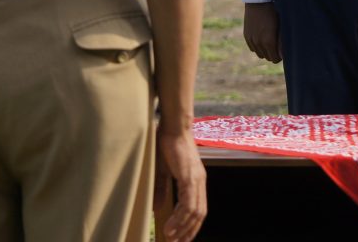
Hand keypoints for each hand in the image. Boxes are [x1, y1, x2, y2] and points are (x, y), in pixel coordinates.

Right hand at [154, 124, 206, 241]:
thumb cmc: (167, 146)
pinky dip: (179, 217)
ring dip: (182, 227)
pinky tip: (169, 226)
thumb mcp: (163, 171)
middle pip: (199, 214)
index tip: (181, 238)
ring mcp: (196, 179)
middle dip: (188, 232)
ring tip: (170, 238)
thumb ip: (162, 189)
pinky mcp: (189, 176)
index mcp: (196, 181)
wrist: (172, 128)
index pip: (198, 209)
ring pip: (194, 211)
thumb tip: (158, 207)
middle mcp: (199, 181)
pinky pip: (187, 202)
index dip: (191, 225)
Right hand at [243, 3, 280, 62]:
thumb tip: (283, 55)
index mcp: (269, 41)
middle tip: (278, 48)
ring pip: (259, 55)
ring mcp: (251, 39)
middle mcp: (259, 42)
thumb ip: (282, 42)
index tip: (284, 52)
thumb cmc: (275, 12)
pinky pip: (252, 49)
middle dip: (273, 54)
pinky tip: (262, 40)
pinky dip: (258, 47)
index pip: (275, 59)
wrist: (259, 1)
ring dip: (265, 51)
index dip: (280, 57)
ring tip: (271, 44)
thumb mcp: (281, 26)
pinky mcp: (246, 36)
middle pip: (267, 58)